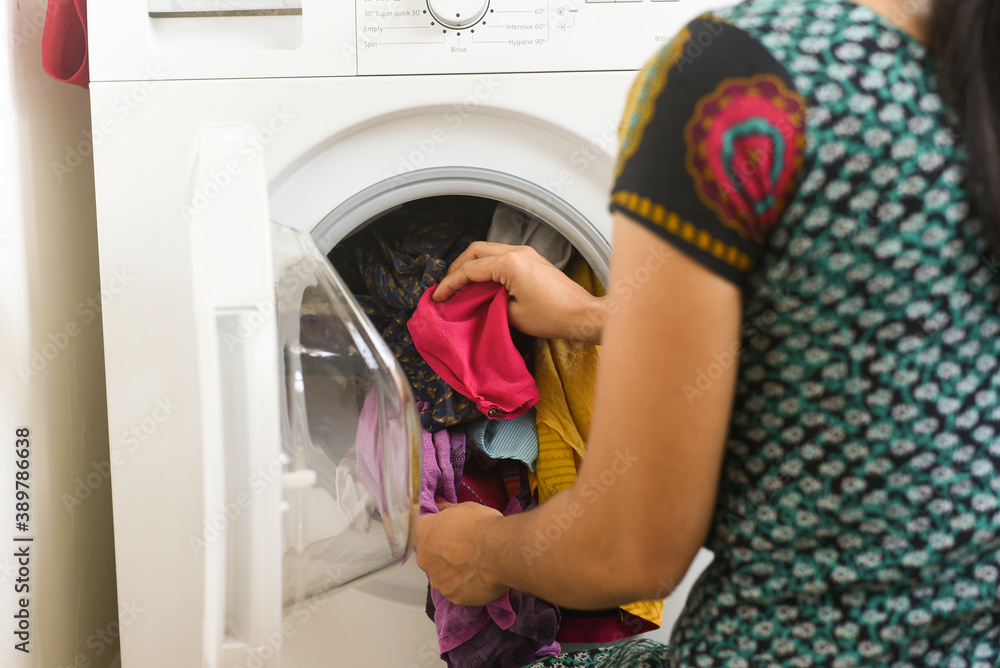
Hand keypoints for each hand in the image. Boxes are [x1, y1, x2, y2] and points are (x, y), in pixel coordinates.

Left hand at [415, 502, 508, 605]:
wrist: (498, 552)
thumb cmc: (481, 526)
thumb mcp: (465, 508)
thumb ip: (448, 509)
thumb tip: (440, 506)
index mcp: (423, 534)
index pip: (421, 531)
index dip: (436, 530)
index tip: (448, 531)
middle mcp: (424, 559)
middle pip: (431, 556)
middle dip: (445, 553)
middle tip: (465, 547)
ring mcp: (438, 581)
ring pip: (444, 575)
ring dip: (455, 571)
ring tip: (476, 564)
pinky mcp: (453, 597)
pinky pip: (458, 590)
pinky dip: (467, 585)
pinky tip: (480, 577)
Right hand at [434, 242, 606, 342]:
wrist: (582, 315)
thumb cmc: (554, 316)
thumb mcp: (513, 316)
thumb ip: (489, 304)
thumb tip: (478, 302)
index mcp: (510, 264)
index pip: (470, 269)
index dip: (451, 283)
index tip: (439, 296)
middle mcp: (518, 252)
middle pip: (476, 250)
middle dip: (457, 266)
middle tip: (447, 285)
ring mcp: (527, 253)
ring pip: (489, 250)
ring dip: (472, 264)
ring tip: (461, 284)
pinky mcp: (533, 259)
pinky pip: (502, 256)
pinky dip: (487, 265)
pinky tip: (482, 282)